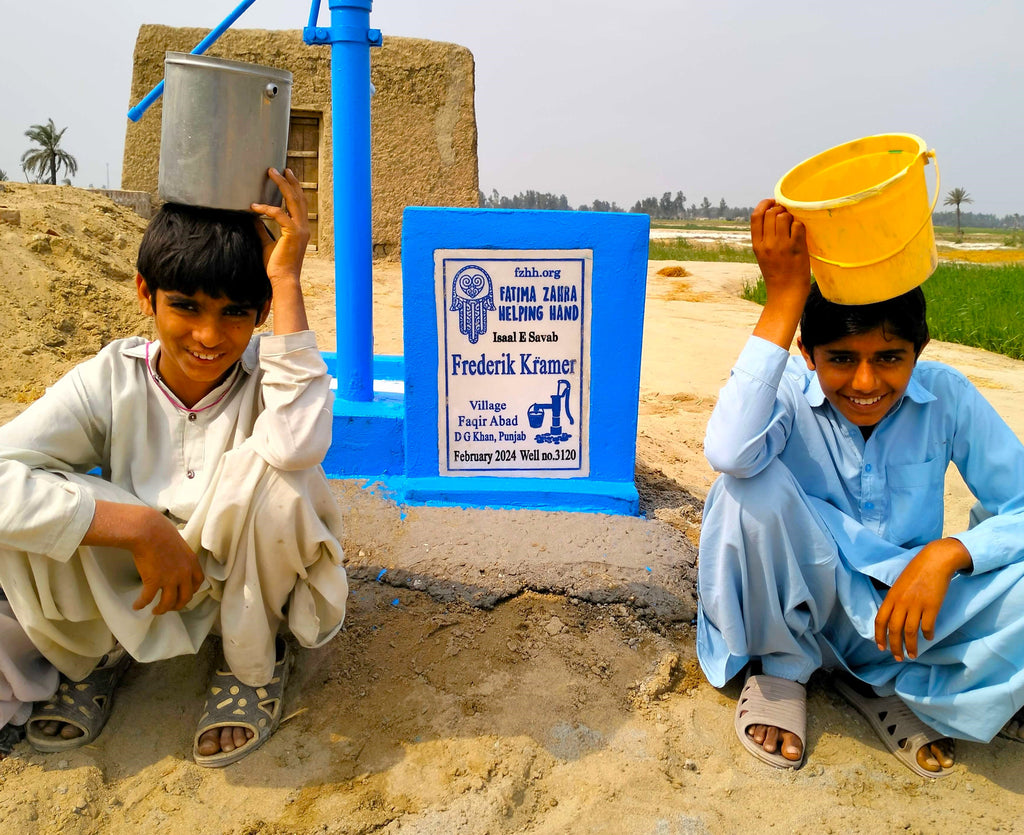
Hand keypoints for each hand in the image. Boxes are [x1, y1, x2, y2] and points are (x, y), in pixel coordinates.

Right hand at [130, 510, 205, 613]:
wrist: (148, 530)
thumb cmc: (160, 531)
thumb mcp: (178, 543)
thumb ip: (179, 555)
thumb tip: (173, 559)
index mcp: (191, 562)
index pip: (198, 582)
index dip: (192, 591)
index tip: (184, 594)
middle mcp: (184, 573)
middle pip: (185, 597)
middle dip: (178, 605)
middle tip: (170, 607)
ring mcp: (170, 579)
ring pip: (168, 603)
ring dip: (161, 609)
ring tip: (155, 611)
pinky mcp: (154, 582)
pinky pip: (148, 598)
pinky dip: (141, 604)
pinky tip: (137, 606)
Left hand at [252, 168, 310, 334]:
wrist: (282, 280)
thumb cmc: (276, 265)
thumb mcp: (267, 244)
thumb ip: (262, 230)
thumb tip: (253, 218)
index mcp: (300, 228)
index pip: (298, 203)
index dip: (292, 189)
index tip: (284, 177)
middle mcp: (303, 226)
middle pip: (298, 197)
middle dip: (289, 181)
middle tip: (279, 168)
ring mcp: (300, 230)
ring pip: (293, 200)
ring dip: (281, 185)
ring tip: (271, 172)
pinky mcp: (293, 234)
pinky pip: (279, 215)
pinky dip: (266, 209)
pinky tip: (254, 206)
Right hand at [750, 199, 810, 303]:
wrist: (785, 294)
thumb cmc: (777, 275)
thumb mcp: (763, 256)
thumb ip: (765, 238)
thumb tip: (774, 216)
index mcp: (757, 245)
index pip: (756, 216)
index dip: (764, 204)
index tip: (772, 203)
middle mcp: (767, 243)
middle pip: (771, 213)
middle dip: (780, 209)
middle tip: (787, 216)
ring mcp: (782, 245)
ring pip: (784, 216)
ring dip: (791, 217)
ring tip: (794, 226)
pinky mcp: (796, 248)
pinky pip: (798, 225)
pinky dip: (800, 226)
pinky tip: (800, 234)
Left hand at [874, 538, 972, 660]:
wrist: (935, 560)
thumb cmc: (917, 571)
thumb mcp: (899, 584)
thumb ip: (895, 600)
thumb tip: (892, 615)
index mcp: (891, 596)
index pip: (880, 620)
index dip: (879, 635)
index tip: (881, 647)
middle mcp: (901, 602)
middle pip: (894, 629)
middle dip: (894, 646)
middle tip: (897, 657)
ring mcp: (916, 604)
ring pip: (910, 631)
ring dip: (911, 646)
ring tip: (912, 655)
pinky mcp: (932, 606)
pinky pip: (927, 626)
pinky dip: (927, 634)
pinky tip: (929, 638)